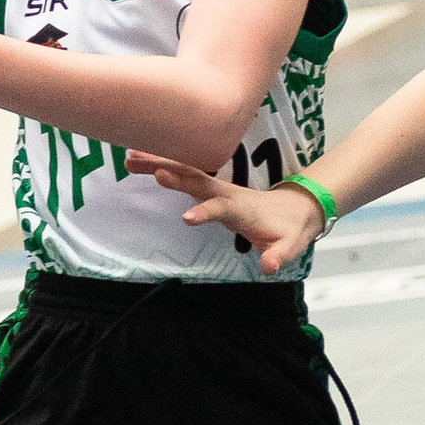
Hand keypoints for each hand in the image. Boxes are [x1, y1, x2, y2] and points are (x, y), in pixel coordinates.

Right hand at [132, 154, 324, 276]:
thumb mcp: (289, 247)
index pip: (221, 209)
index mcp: (241, 209)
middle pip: (195, 179)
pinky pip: (184, 173)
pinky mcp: (209, 187)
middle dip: (169, 171)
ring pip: (186, 171)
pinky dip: (163, 164)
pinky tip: (140, 160)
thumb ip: (278, 256)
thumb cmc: (289, 230)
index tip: (185, 219)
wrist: (295, 208)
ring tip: (128, 157)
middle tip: (139, 164)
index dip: (206, 213)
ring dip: (158, 162)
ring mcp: (217, 187)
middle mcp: (225, 193)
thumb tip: (269, 267)